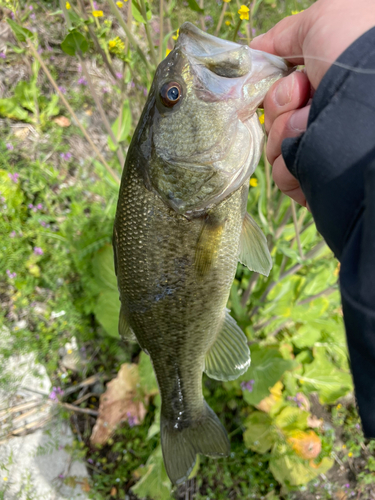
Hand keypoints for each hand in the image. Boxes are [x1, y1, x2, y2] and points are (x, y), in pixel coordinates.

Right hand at [250, 0, 374, 206]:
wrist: (373, 99)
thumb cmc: (355, 55)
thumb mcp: (322, 21)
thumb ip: (284, 36)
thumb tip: (254, 52)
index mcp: (322, 91)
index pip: (278, 97)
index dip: (277, 92)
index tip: (296, 84)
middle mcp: (320, 120)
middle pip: (272, 123)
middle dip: (281, 111)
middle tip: (307, 101)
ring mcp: (318, 151)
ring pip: (273, 150)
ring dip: (285, 138)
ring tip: (313, 129)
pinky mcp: (315, 179)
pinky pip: (282, 176)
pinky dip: (289, 168)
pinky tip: (309, 159)